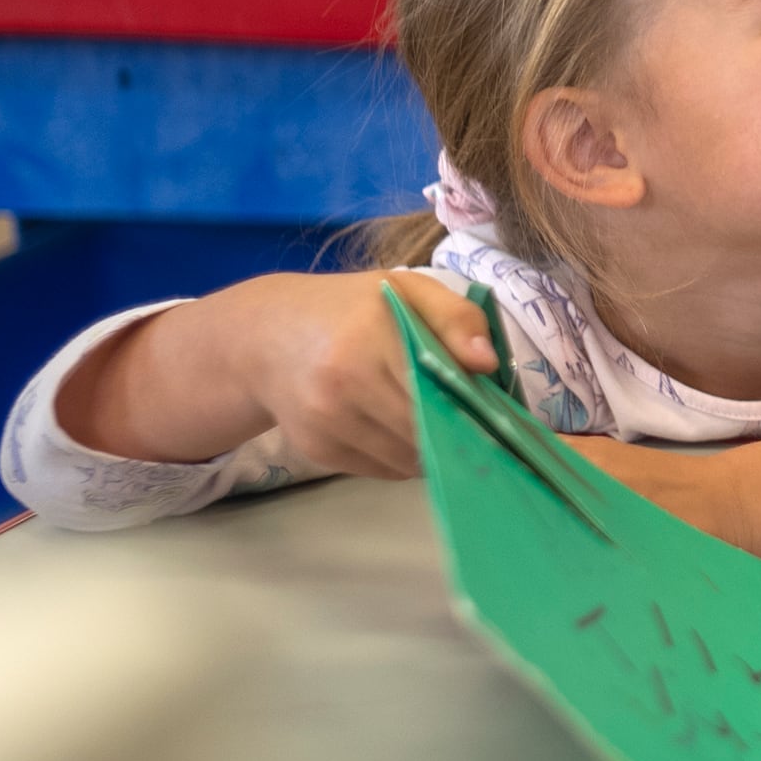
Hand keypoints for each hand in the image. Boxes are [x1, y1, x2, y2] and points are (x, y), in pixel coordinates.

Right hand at [60, 268, 493, 477]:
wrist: (265, 336)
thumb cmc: (349, 309)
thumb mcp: (405, 291)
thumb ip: (454, 316)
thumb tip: (487, 364)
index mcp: (369, 337)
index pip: (438, 389)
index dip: (471, 405)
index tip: (495, 409)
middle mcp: (341, 385)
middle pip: (425, 430)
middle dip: (456, 430)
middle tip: (477, 421)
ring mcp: (325, 423)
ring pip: (406, 459)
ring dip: (431, 449)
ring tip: (439, 421)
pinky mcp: (317, 451)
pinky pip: (381, 469)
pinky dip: (402, 458)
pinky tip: (401, 430)